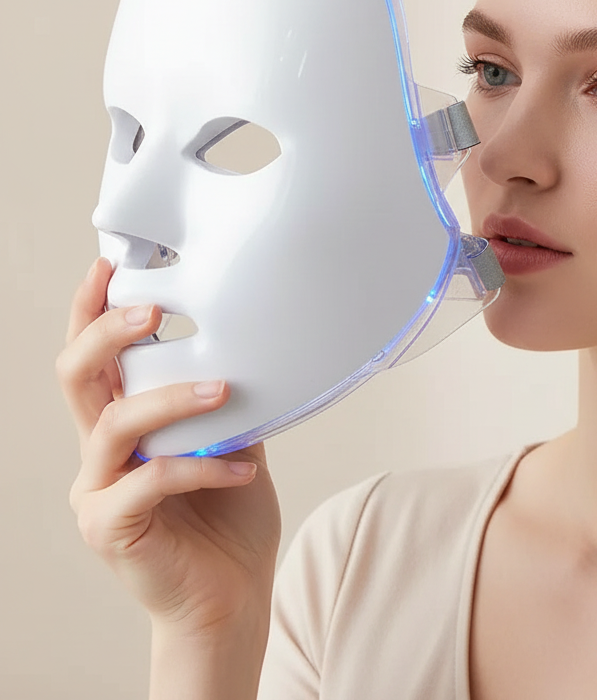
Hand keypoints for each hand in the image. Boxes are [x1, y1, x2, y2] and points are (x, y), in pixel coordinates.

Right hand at [58, 258, 281, 635]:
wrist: (230, 595)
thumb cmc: (228, 514)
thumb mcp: (233, 438)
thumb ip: (228, 397)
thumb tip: (257, 339)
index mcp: (122, 421)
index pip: (93, 354)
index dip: (93, 308)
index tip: (111, 263)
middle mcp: (99, 451)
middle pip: (77, 375)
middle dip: (109, 333)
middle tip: (153, 311)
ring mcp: (98, 490)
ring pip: (114, 423)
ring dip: (171, 399)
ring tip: (224, 389)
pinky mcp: (111, 527)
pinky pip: (152, 480)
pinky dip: (203, 464)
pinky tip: (245, 467)